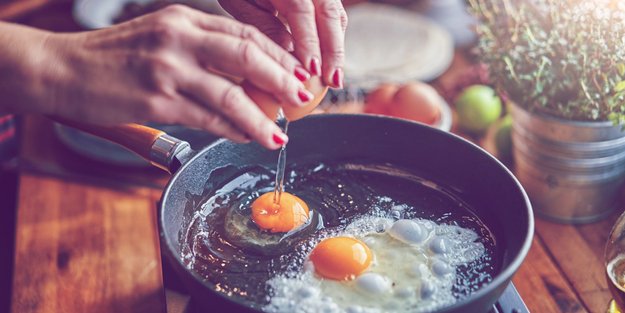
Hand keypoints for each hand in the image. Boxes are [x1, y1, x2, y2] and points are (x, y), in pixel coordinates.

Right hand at [30, 5, 315, 148]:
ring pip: (231, 94)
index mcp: (183, 20)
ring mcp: (167, 69)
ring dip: (261, 118)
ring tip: (280, 134)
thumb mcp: (161, 38)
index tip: (297, 72)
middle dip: (282, 79)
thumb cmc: (114, 57)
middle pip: (247, 56)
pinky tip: (246, 137)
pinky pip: (207, 118)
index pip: (244, 34)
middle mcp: (178, 38)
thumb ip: (201, 51)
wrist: (62, 69)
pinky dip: (232, 130)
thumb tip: (246, 80)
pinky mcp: (156, 100)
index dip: (278, 55)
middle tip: (303, 97)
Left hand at [219, 0, 347, 87]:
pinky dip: (334, 40)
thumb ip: (265, 25)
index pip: (301, 10)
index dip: (309, 41)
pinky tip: (330, 64)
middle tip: (333, 81)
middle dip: (333, 50)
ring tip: (335, 78)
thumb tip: (290, 55)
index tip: (312, 70)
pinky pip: (335, 16)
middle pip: (329, 12)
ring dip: (337, 48)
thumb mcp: (240, 3)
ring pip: (337, 15)